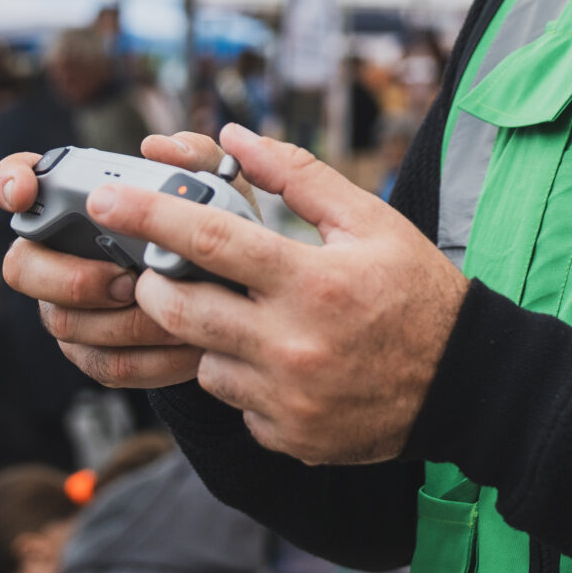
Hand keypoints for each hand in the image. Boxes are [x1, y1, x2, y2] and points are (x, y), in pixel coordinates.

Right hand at [0, 138, 207, 389]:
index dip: (9, 183)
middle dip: (70, 278)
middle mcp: (58, 255)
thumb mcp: (223, 188)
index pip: (17, 182)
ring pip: (63, 321)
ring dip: (121, 322)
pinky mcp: (96, 352)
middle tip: (125, 279)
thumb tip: (160, 148)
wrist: (243, 296)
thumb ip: (198, 158)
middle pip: (21, 266)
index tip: (25, 194)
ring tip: (175, 316)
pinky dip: (149, 358)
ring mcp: (69, 307)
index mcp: (76, 205)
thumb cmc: (220, 231)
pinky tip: (185, 347)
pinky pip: (104, 363)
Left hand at [86, 123, 469, 464]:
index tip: (106, 200)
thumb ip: (299, 177)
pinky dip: (246, 382)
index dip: (148, 216)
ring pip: (202, 363)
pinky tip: (286, 365)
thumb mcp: (371, 222)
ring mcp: (287, 398)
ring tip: (251, 321)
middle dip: (155, 284)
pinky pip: (237, 405)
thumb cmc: (418, 292)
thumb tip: (236, 136)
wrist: (465, 383)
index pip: (209, 239)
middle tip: (161, 271)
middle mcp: (293, 344)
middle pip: (180, 309)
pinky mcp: (288, 437)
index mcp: (312, 282)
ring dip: (209, 337)